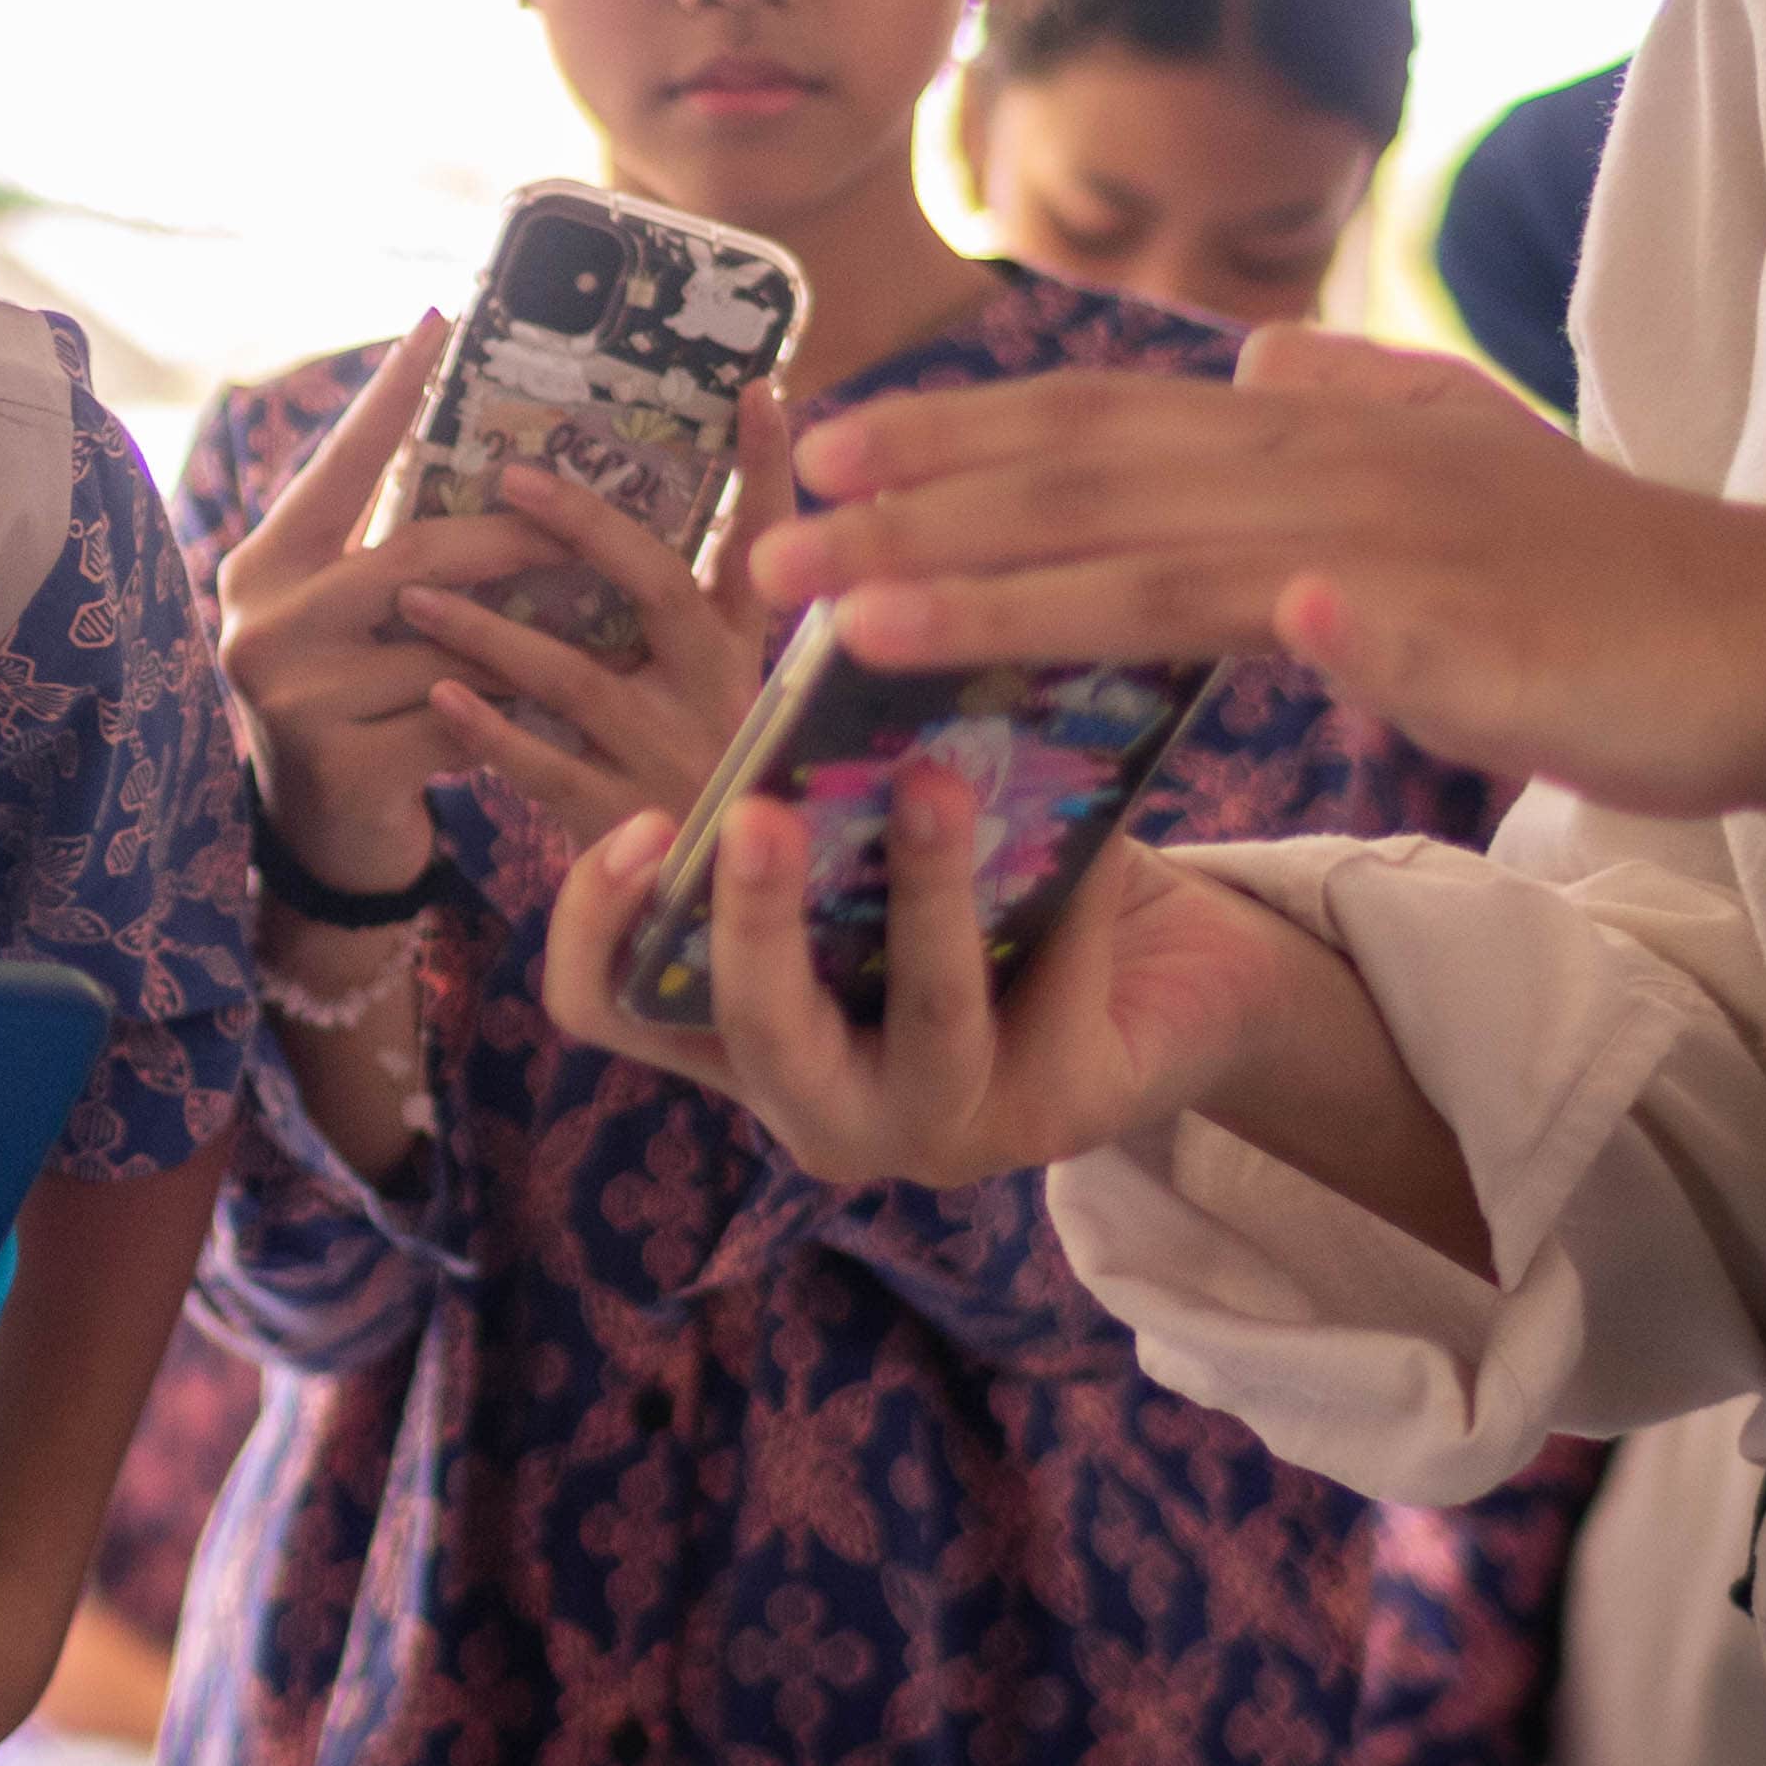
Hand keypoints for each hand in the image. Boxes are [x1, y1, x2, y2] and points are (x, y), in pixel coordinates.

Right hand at [209, 319, 578, 887]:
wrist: (323, 841)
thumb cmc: (354, 698)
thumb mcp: (348, 614)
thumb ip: (389, 546)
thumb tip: (492, 452)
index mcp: (263, 566)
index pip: (339, 468)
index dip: (390, 398)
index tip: (441, 321)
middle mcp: (263, 623)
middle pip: (416, 556)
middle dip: (516, 535)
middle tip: (594, 509)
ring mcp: (297, 698)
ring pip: (450, 644)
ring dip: (534, 633)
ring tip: (605, 607)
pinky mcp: (344, 764)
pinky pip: (463, 718)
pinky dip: (519, 707)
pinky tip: (566, 699)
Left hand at [398, 380, 789, 847]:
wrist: (701, 912)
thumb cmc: (693, 779)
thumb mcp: (715, 691)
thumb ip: (685, 611)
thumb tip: (629, 511)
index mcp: (746, 650)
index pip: (767, 543)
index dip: (768, 466)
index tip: (757, 386)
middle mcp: (721, 694)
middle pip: (658, 587)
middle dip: (584, 524)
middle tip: (510, 472)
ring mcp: (672, 759)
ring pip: (577, 678)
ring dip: (490, 629)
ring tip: (413, 590)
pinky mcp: (624, 824)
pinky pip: (546, 767)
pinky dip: (490, 729)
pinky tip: (438, 695)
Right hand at [543, 789, 1490, 1265]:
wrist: (1167, 977)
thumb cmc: (994, 891)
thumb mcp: (878, 838)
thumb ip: (824, 790)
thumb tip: (823, 639)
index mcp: (747, 1036)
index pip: (609, 1003)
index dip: (599, 924)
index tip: (647, 822)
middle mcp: (826, 1106)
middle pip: (753, 1031)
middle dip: (753, 916)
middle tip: (759, 812)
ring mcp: (944, 1126)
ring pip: (924, 1022)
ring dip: (929, 893)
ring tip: (938, 780)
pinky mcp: (1062, 1113)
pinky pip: (1060, 988)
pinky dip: (1079, 886)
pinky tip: (1102, 800)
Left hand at [752, 325, 1765, 823]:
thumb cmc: (1596, 576)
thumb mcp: (1451, 461)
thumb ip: (1343, 404)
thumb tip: (1250, 354)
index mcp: (1307, 437)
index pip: (1089, 422)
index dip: (945, 437)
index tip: (812, 455)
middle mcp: (1332, 473)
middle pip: (1088, 484)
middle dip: (914, 516)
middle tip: (767, 552)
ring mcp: (1410, 552)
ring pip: (1174, 564)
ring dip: (1014, 591)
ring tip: (871, 621)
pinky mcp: (1496, 637)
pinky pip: (1394, 633)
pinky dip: (1332, 628)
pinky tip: (1265, 629)